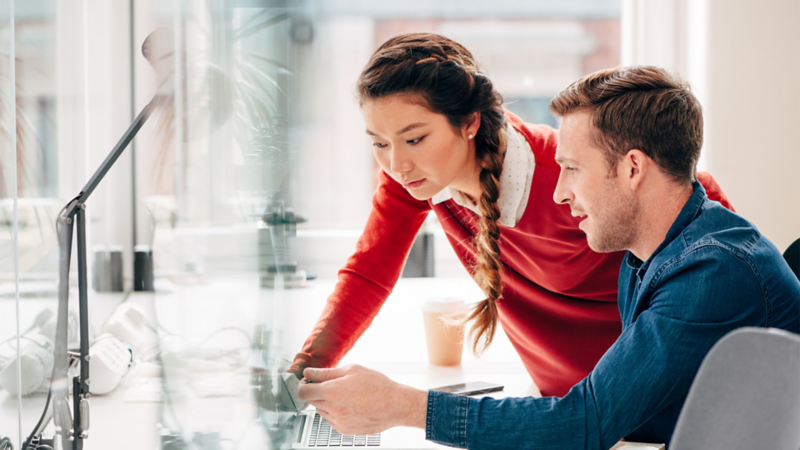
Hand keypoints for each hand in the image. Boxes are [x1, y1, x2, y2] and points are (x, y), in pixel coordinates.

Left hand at [298, 364, 426, 434]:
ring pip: (320, 410)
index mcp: (333, 391)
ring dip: (325, 401)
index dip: (302, 384)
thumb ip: (326, 373)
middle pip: (311, 401)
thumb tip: (309, 373)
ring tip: (343, 393)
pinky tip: (348, 403)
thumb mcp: (352, 370)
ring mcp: (338, 422)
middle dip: (315, 391)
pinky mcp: (344, 430)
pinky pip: (330, 419)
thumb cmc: (378, 386)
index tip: (307, 380)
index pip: (303, 392)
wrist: (395, 405)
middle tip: (328, 383)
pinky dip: (334, 410)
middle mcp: (333, 409)